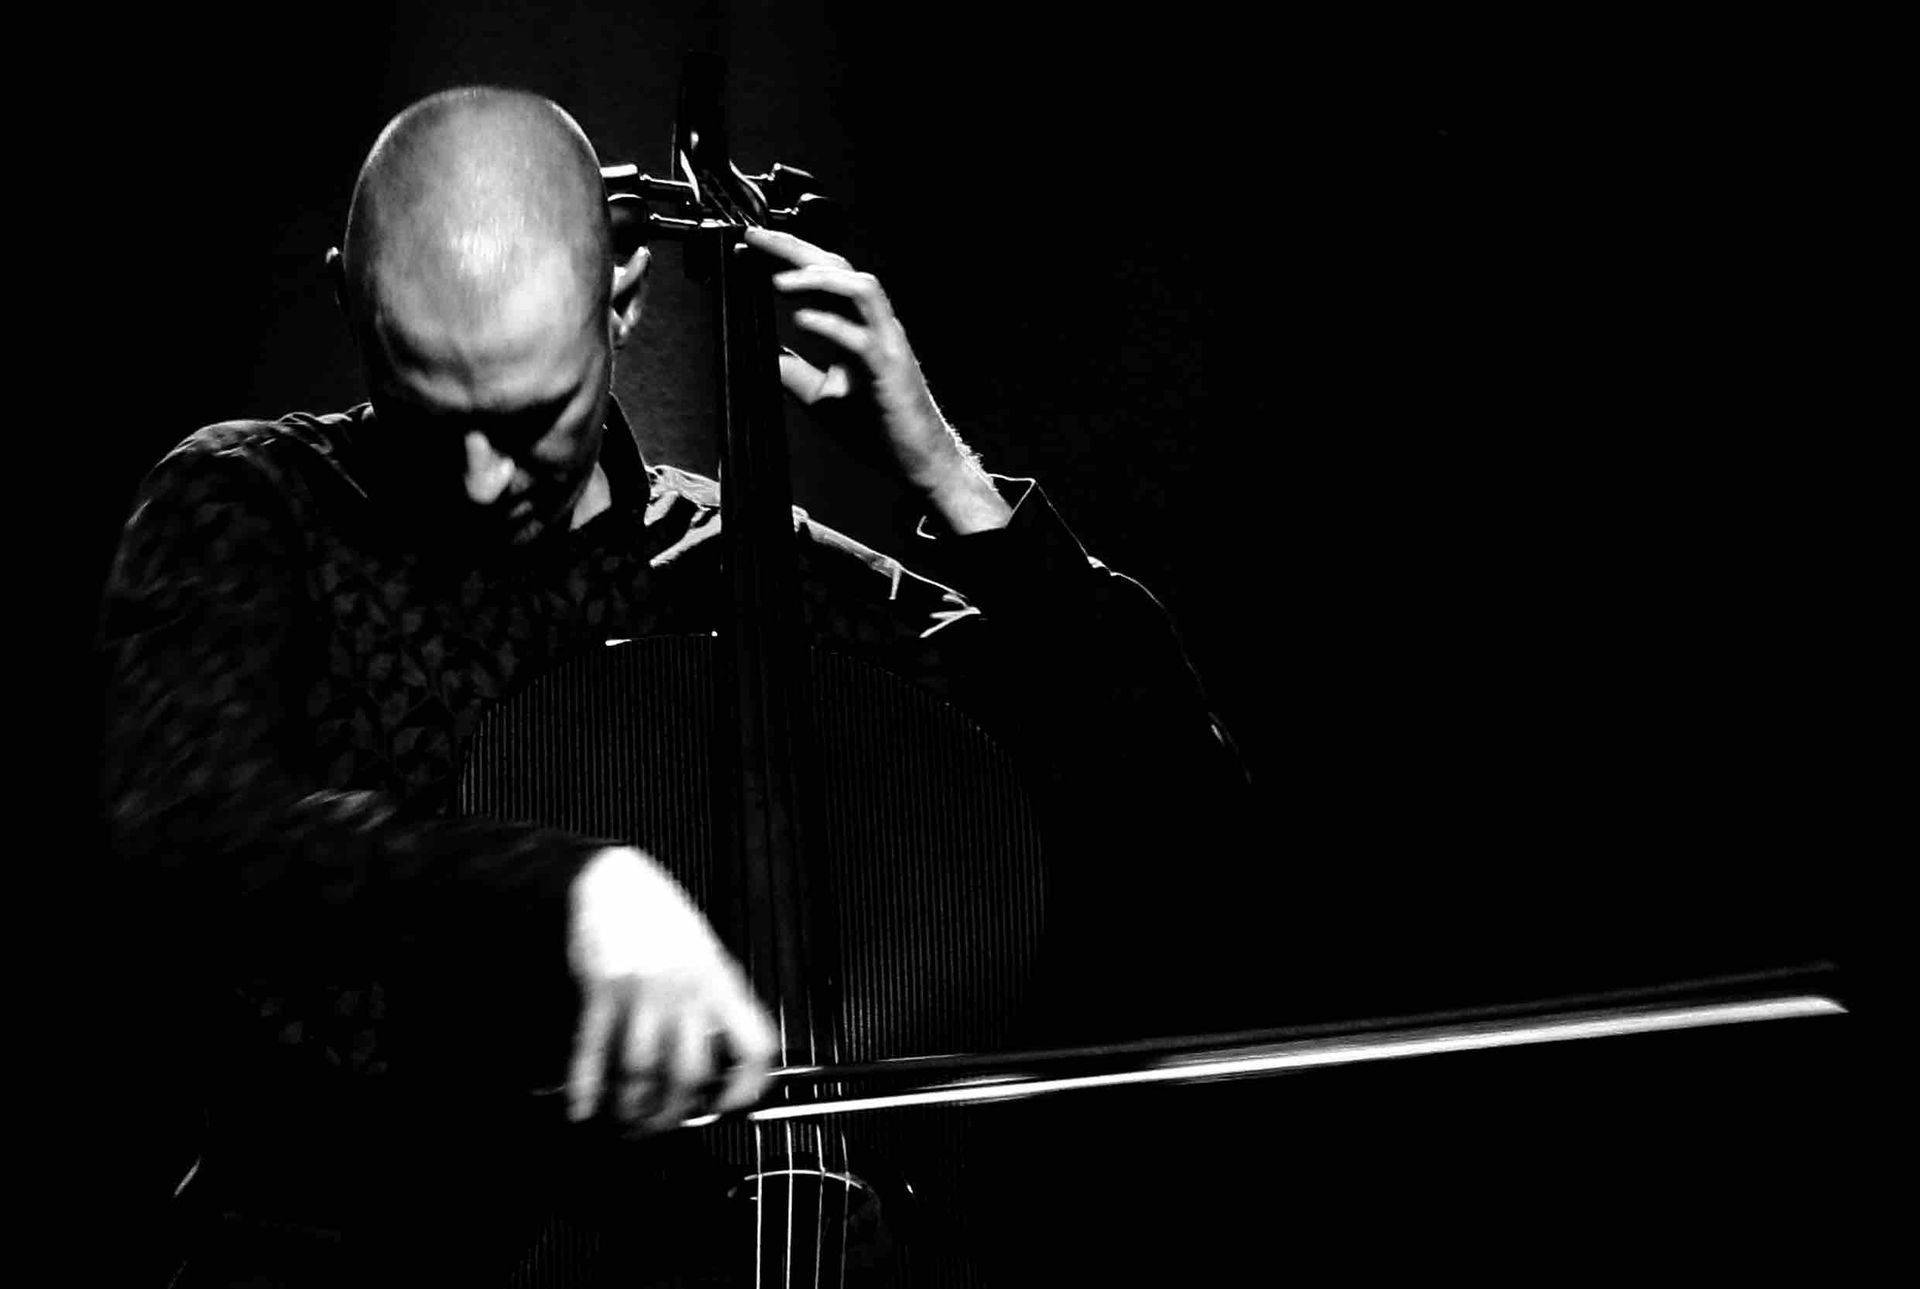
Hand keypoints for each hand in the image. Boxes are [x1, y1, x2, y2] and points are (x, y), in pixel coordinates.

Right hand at [567, 846, 775, 1132]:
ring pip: (641, 1071)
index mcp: (722, 982)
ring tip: (623, 1118)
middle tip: (659, 1124)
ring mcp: (645, 989)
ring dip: (629, 1106)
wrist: (613, 880)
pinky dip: (586, 1086)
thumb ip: (716, 1002)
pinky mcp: (603, 987)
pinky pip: (594, 1050)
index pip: (754, 1046)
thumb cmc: (661, 917)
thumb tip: (722, 1059)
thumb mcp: (705, 954)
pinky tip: (583, 1106)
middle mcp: (688, 989)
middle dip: (672, 1113)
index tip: (729, 1108)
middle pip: (689, 1074)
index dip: (746, 1088)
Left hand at [744, 225, 1009, 532]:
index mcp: (858, 325)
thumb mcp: (821, 394)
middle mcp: (874, 324)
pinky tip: (801, 321)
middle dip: (796, 248)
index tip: (752, 247)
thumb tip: (760, 355)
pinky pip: (861, 337)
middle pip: (839, 266)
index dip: (788, 255)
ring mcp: (886, 343)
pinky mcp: (889, 369)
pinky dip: (830, 324)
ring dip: (819, 279)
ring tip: (779, 281)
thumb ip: (794, 370)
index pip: (822, 275)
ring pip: (860, 288)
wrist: (917, 459)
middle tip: (757, 240)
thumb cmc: (876, 427)